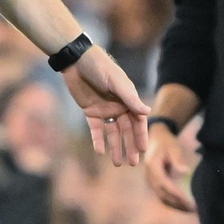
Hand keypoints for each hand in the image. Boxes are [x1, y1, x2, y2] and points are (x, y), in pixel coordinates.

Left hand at [59, 46, 146, 165]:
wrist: (76, 61)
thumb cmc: (100, 67)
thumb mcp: (115, 82)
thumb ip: (130, 98)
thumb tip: (147, 112)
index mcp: (128, 99)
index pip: (138, 121)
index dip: (140, 136)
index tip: (142, 150)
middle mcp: (118, 107)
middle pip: (126, 130)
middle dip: (129, 146)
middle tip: (132, 163)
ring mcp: (104, 110)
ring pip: (112, 133)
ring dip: (115, 147)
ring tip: (117, 163)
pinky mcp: (90, 112)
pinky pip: (96, 129)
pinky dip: (98, 140)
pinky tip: (100, 152)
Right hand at [144, 120, 195, 211]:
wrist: (156, 138)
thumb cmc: (166, 142)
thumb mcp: (173, 148)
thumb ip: (178, 160)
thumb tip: (185, 172)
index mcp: (153, 167)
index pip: (166, 184)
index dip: (177, 194)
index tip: (189, 201)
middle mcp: (149, 177)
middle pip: (163, 194)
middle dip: (178, 203)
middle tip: (194, 208)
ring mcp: (150, 181)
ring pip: (162, 197)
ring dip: (175, 204)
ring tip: (190, 210)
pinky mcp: (153, 183)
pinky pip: (162, 195)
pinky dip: (172, 201)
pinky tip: (182, 205)